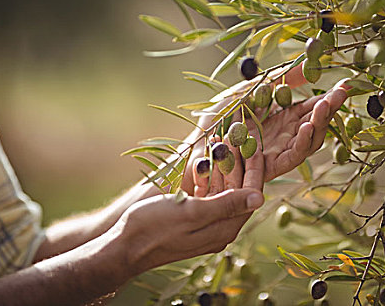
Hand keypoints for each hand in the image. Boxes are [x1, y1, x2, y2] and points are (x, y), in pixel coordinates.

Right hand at [112, 147, 263, 277]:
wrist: (123, 247)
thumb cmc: (155, 227)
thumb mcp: (192, 211)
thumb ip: (227, 204)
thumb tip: (260, 198)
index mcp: (224, 228)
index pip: (250, 195)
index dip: (254, 168)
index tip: (252, 144)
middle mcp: (219, 228)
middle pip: (237, 191)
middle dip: (236, 163)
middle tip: (231, 137)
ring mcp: (205, 225)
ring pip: (221, 191)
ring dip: (220, 167)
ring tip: (216, 142)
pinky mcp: (191, 221)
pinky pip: (206, 196)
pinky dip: (205, 177)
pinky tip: (201, 161)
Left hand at [181, 63, 348, 190]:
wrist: (194, 144)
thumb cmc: (217, 119)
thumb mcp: (250, 91)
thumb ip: (278, 81)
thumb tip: (306, 67)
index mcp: (280, 119)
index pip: (311, 109)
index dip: (328, 98)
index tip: (344, 85)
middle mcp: (282, 136)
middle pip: (314, 125)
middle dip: (329, 109)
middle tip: (342, 92)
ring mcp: (276, 153)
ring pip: (307, 141)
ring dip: (319, 124)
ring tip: (325, 106)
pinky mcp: (267, 167)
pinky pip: (291, 157)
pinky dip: (301, 142)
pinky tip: (307, 126)